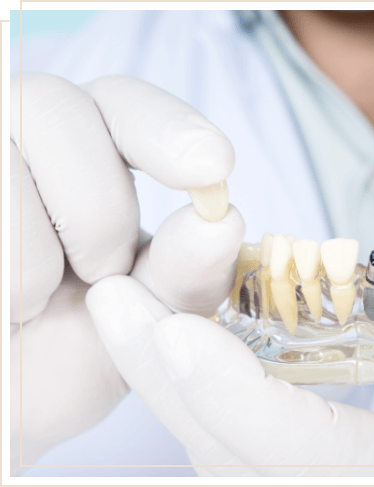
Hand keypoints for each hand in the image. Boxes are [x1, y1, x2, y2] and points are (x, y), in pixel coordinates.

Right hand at [9, 74, 234, 474]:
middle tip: (97, 274)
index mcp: (85, 148)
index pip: (125, 103)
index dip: (169, 128)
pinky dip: (13, 286)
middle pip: (59, 110)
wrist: (13, 389)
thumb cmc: (74, 344)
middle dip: (97, 212)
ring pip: (7, 168)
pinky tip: (9, 306)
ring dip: (41, 260)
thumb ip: (186, 268)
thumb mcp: (144, 308)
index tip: (214, 164)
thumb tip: (221, 220)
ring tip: (36, 299)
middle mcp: (24, 135)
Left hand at [86, 148, 373, 476]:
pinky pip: (226, 425)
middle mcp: (347, 478)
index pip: (306, 457)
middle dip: (164, 380)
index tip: (179, 335)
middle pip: (230, 454)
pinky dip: (192, 376)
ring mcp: (310, 466)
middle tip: (114, 300)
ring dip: (162, 374)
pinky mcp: (289, 449)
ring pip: (216, 441)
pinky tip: (172, 323)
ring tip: (123, 302)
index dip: (242, 406)